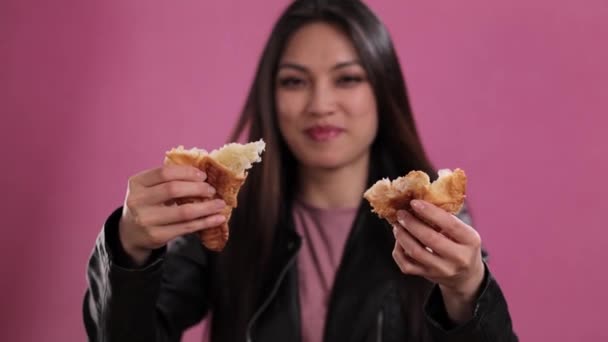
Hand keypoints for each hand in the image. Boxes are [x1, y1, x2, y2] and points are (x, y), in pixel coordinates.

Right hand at [119, 165, 226, 264]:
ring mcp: (146, 220)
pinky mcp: (156, 236)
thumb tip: (202, 175)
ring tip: (220, 204)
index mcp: (136, 183)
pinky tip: (217, 219)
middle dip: (197, 188)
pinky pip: (186, 227)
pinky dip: (205, 222)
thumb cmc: (147, 205)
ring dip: (207, 207)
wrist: (130, 233)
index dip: (187, 172)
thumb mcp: (148, 189)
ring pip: (183, 211)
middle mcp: (138, 201)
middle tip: (211, 190)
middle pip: (173, 189)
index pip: (164, 173)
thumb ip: (168, 180)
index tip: (202, 175)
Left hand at [391, 200, 484, 321]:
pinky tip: (399, 240)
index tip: (415, 202)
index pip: (450, 224)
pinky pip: (407, 265)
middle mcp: (458, 258)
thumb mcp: (464, 231)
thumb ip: (446, 218)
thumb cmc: (462, 245)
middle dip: (411, 223)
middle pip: (429, 239)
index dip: (430, 212)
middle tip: (401, 213)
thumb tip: (421, 198)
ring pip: (415, 252)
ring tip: (398, 225)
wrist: (466, 275)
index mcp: (470, 241)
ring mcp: (442, 270)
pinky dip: (398, 250)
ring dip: (402, 235)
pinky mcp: (428, 276)